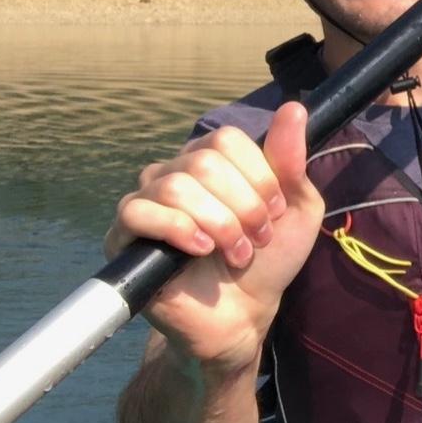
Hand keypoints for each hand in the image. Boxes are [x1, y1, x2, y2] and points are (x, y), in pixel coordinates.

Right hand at [106, 102, 324, 373]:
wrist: (244, 314)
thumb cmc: (268, 259)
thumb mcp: (297, 208)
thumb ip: (291, 161)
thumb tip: (294, 108)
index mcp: (212, 161)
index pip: (227, 140)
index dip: (259, 176)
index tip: (276, 212)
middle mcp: (174, 173)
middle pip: (204, 163)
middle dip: (243, 205)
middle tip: (256, 238)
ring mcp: (146, 202)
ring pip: (176, 186)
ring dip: (219, 223)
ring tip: (236, 253)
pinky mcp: (125, 237)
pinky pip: (138, 212)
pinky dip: (179, 230)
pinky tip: (201, 250)